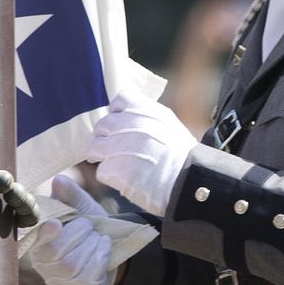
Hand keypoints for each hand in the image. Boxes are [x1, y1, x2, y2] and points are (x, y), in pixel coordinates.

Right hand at [25, 176, 116, 284]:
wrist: (106, 249)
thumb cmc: (87, 225)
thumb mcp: (81, 206)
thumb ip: (70, 194)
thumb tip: (59, 180)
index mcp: (37, 239)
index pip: (35, 238)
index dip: (44, 233)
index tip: (56, 223)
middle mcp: (42, 262)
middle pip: (57, 252)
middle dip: (80, 234)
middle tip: (89, 225)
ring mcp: (58, 280)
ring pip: (73, 266)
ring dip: (92, 247)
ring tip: (99, 237)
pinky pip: (88, 278)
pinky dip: (101, 259)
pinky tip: (104, 249)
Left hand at [86, 89, 197, 216]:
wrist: (190, 182)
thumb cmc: (185, 158)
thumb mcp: (170, 125)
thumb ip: (148, 118)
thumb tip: (132, 119)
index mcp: (144, 109)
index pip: (119, 101)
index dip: (118, 115)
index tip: (123, 127)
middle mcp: (128, 123)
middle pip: (102, 125)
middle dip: (107, 139)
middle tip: (119, 151)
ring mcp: (117, 145)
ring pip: (93, 147)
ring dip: (102, 157)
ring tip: (117, 167)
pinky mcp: (113, 168)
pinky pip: (100, 171)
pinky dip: (110, 177)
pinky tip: (125, 181)